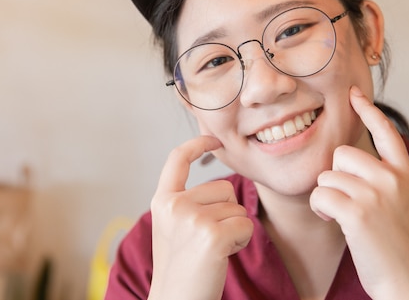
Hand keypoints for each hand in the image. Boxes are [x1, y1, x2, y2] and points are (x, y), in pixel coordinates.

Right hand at [148, 135, 253, 299]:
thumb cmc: (180, 270)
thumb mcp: (173, 229)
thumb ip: (187, 204)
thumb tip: (220, 188)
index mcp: (162, 201)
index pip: (177, 159)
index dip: (197, 144)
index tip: (213, 138)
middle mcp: (174, 205)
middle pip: (223, 188)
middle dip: (226, 212)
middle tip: (207, 241)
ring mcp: (192, 219)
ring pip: (237, 207)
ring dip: (234, 229)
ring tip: (212, 251)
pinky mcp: (212, 235)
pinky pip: (246, 225)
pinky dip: (241, 241)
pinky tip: (222, 256)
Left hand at [310, 86, 408, 299]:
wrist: (407, 282)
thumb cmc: (396, 245)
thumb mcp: (401, 202)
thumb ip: (383, 178)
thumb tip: (346, 159)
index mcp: (404, 174)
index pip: (386, 131)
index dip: (368, 110)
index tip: (353, 92)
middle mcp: (392, 178)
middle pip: (341, 153)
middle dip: (335, 175)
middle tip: (348, 200)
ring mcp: (375, 194)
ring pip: (327, 175)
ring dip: (327, 195)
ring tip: (344, 215)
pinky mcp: (357, 212)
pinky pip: (320, 194)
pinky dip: (321, 208)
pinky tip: (335, 221)